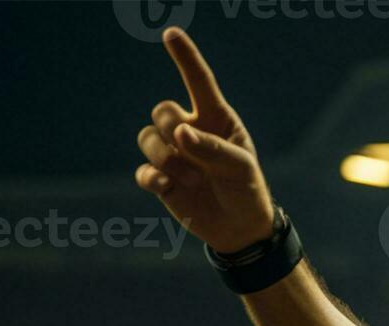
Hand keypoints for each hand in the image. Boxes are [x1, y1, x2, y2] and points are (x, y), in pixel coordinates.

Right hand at [135, 28, 275, 252]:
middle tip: (193, 154)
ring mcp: (173, 154)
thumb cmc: (246, 190)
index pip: (198, 82)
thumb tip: (180, 132)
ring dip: (166, 159)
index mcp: (216, 119)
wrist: (239, 229)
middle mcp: (191, 130)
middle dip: (171, 128)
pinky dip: (152, 177)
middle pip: (162, 110)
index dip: (185, 58)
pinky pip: (143, 170)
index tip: (171, 34)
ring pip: (147, 138)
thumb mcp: (239, 168)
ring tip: (192, 180)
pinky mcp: (161, 179)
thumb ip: (212, 148)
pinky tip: (168, 188)